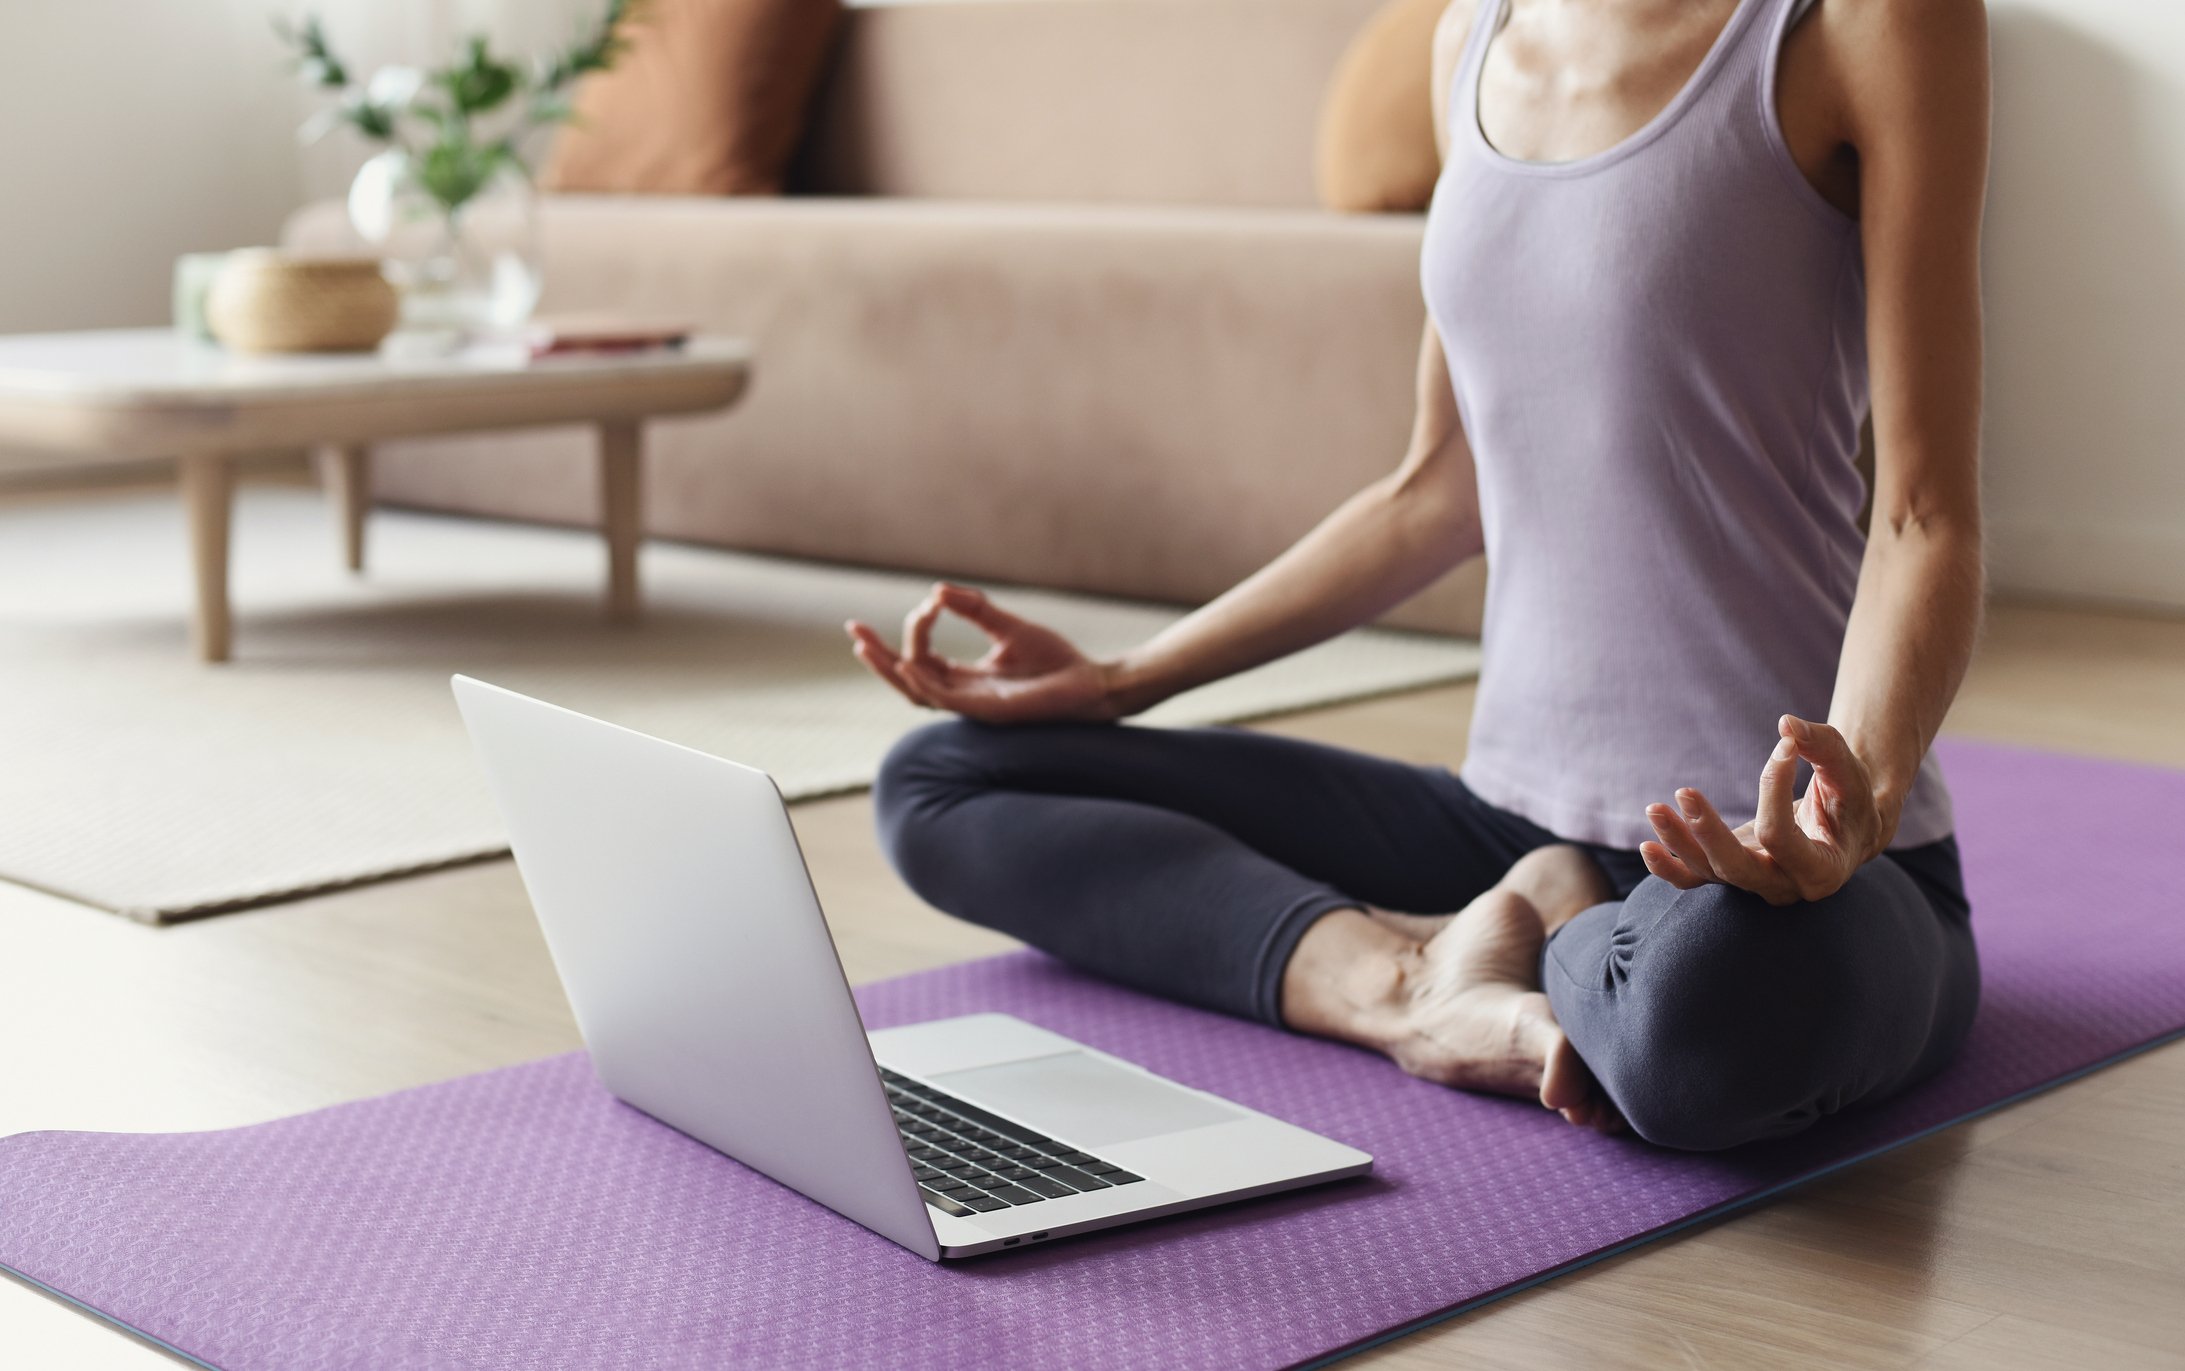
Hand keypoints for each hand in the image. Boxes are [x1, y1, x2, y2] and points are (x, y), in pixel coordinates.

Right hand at [845, 582, 1120, 724]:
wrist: (1092, 684)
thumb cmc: (1056, 661)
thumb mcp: (1008, 627)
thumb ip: (975, 609)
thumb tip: (937, 590)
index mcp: (967, 678)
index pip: (923, 659)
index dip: (914, 632)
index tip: (927, 603)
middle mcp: (965, 694)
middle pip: (908, 680)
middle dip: (879, 657)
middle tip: (855, 632)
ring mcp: (974, 706)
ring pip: (918, 693)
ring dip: (891, 670)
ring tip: (866, 647)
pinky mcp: (989, 711)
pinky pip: (946, 701)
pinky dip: (924, 683)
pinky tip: (909, 664)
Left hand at [1637, 715, 1886, 905]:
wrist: (1845, 829)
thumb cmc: (1850, 799)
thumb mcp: (1847, 772)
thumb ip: (1823, 747)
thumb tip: (1787, 724)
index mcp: (1822, 871)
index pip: (1780, 837)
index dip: (1772, 790)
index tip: (1784, 748)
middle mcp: (1785, 886)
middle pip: (1736, 869)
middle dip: (1707, 833)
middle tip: (1684, 793)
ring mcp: (1755, 884)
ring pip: (1708, 871)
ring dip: (1678, 840)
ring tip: (1655, 807)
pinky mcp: (1732, 874)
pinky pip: (1695, 880)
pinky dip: (1668, 868)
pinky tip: (1648, 847)